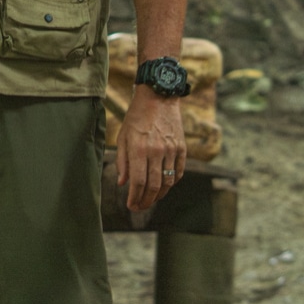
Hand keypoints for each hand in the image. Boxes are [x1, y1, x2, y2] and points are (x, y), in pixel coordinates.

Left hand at [115, 85, 186, 211]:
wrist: (158, 96)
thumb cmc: (136, 117)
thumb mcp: (123, 136)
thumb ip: (122, 161)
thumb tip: (123, 183)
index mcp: (139, 149)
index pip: (138, 182)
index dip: (134, 198)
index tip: (131, 206)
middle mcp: (156, 151)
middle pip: (154, 186)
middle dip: (146, 201)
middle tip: (140, 207)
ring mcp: (171, 150)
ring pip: (168, 182)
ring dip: (159, 195)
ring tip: (151, 199)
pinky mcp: (181, 147)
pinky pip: (179, 171)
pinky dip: (172, 182)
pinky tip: (165, 186)